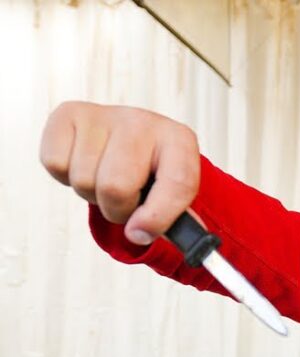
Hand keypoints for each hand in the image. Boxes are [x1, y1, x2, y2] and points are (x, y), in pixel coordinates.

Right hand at [40, 101, 199, 245]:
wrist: (128, 138)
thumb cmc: (150, 170)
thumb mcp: (172, 192)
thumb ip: (172, 220)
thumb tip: (141, 234)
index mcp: (179, 141)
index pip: (177, 184)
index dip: (157, 218)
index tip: (140, 234)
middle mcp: (143, 122)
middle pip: (116, 187)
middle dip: (116, 209)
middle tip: (124, 200)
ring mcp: (105, 115)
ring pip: (84, 180)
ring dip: (91, 193)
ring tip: (104, 178)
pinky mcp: (69, 113)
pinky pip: (55, 164)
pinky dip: (65, 176)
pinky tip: (84, 164)